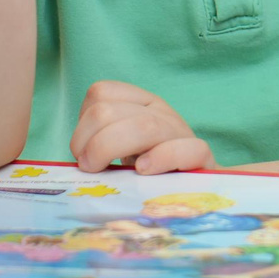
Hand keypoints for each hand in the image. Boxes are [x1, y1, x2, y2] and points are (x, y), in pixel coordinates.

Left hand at [71, 81, 215, 173]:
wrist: (194, 184)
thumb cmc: (149, 170)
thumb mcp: (123, 148)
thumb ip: (101, 143)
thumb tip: (76, 161)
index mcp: (141, 103)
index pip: (101, 92)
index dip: (82, 123)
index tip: (82, 151)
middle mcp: (161, 112)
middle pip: (109, 111)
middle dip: (89, 143)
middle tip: (89, 167)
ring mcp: (182, 133)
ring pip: (143, 126)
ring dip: (109, 150)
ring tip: (103, 171)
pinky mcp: (202, 159)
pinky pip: (188, 149)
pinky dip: (162, 158)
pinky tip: (144, 172)